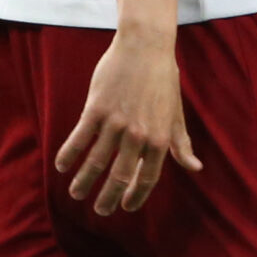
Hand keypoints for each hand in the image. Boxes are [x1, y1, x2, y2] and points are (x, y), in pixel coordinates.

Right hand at [55, 26, 202, 215]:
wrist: (145, 46)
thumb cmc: (163, 79)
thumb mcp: (176, 113)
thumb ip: (181, 143)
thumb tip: (194, 168)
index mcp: (161, 137)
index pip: (148, 178)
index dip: (136, 196)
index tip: (126, 207)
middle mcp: (138, 134)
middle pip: (119, 177)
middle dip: (107, 199)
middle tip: (99, 211)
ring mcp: (116, 122)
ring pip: (95, 163)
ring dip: (83, 183)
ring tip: (76, 194)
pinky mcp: (96, 109)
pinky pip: (78, 140)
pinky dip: (68, 157)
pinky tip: (61, 167)